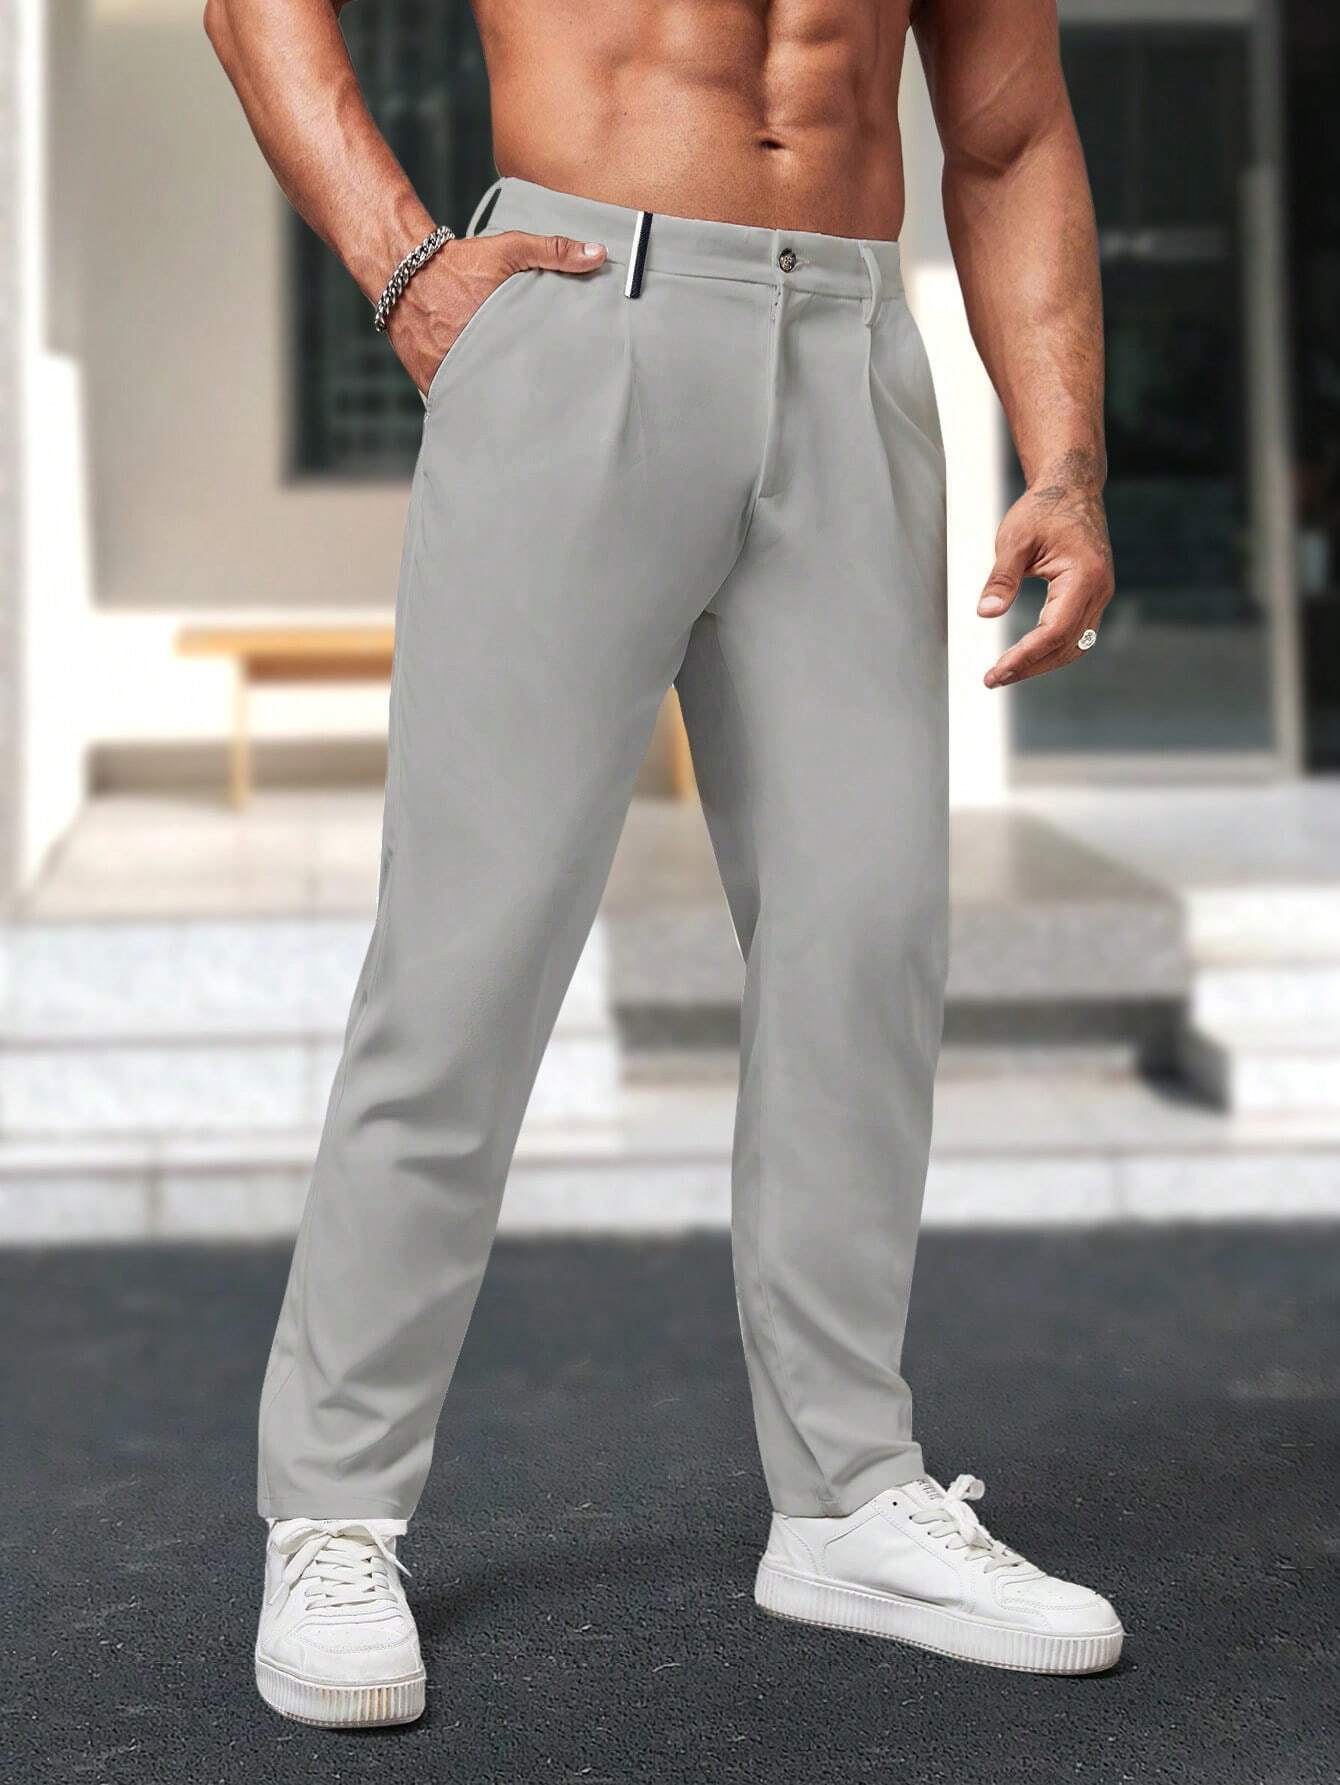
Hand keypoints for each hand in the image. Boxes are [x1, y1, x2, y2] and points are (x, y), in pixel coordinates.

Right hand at [386, 231, 606, 395]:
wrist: (402, 271)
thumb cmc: (460, 261)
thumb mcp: (510, 248)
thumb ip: (554, 251)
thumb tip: (598, 255)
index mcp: (498, 330)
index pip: (532, 367)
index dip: (548, 379)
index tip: (563, 386)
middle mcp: (471, 356)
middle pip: (507, 391)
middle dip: (524, 399)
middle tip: (545, 408)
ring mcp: (448, 373)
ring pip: (481, 402)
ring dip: (496, 407)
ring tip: (517, 417)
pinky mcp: (430, 382)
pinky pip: (455, 403)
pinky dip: (468, 406)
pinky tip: (485, 413)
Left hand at [977, 453, 1114, 686]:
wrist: (1071, 488)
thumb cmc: (1043, 509)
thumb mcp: (1014, 540)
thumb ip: (1002, 578)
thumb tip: (987, 613)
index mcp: (1084, 576)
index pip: (1054, 631)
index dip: (1025, 656)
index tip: (997, 671)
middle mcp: (1099, 590)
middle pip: (1066, 646)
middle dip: (1029, 667)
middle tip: (993, 679)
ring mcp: (1099, 594)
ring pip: (1074, 645)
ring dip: (1041, 663)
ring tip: (1006, 673)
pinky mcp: (1092, 596)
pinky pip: (1075, 633)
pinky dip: (1051, 649)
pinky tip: (1026, 655)